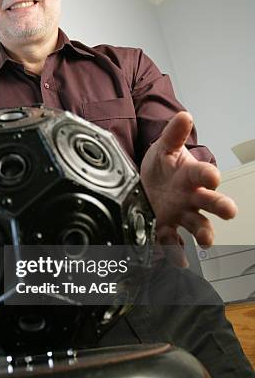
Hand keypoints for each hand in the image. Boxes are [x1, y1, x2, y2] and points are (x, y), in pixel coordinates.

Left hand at [140, 112, 236, 264]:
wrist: (148, 183)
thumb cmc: (162, 166)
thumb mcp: (164, 148)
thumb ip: (173, 134)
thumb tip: (184, 115)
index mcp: (191, 176)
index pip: (203, 174)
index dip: (209, 174)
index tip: (213, 176)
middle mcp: (191, 197)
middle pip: (210, 203)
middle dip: (220, 205)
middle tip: (229, 210)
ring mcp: (181, 214)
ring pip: (198, 225)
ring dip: (204, 233)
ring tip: (206, 241)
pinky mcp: (167, 228)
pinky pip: (174, 242)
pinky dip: (177, 253)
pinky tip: (180, 261)